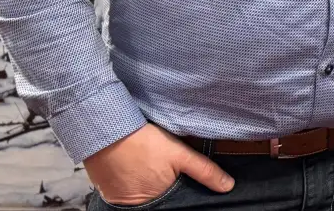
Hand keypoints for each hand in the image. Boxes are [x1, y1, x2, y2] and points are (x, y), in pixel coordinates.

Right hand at [83, 124, 232, 204]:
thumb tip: (228, 186)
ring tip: (149, 170)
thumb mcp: (179, 154)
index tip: (177, 182)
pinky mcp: (107, 192)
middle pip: (158, 201)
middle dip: (165, 191)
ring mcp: (119, 201)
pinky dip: (131, 184)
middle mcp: (138, 207)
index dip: (179, 194)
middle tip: (162, 173)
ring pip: (142, 197)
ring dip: (147, 187)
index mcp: (158, 201)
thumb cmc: (144, 143)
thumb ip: (204, 171)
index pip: (175, 204)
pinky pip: (124, 192)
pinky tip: (135, 170)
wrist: (105, 131)